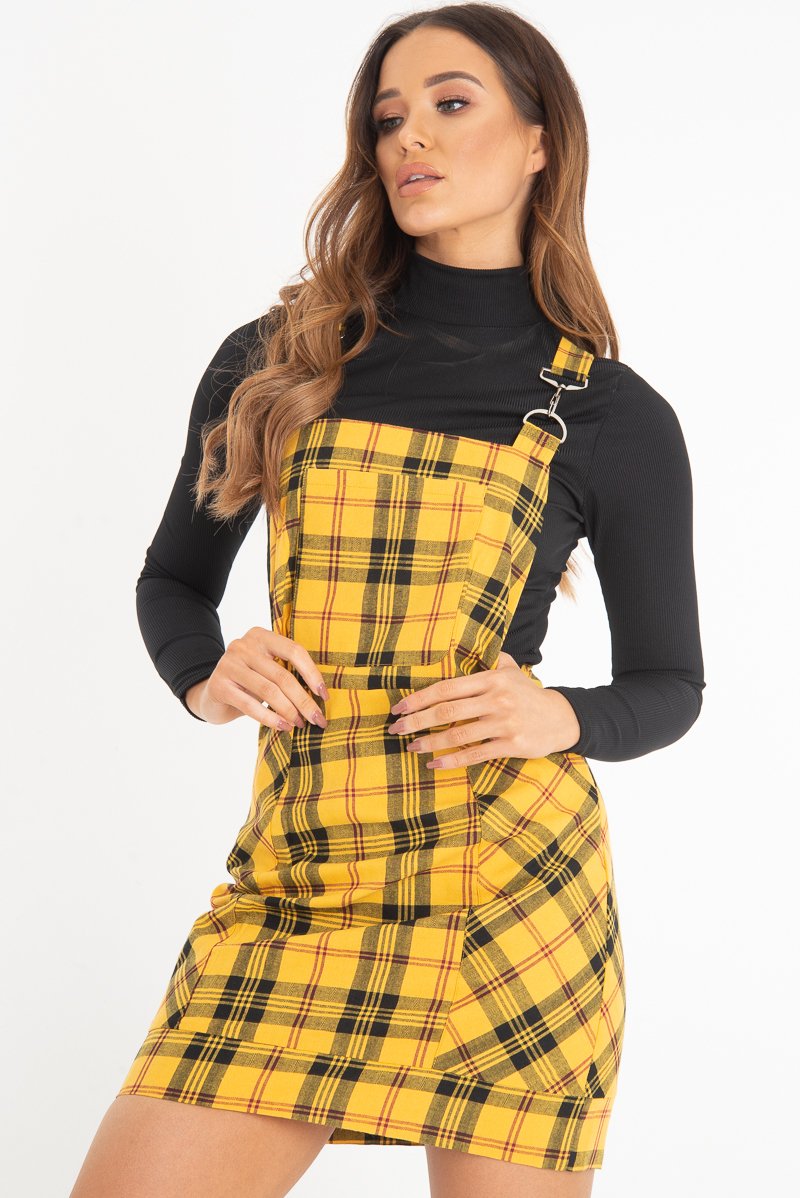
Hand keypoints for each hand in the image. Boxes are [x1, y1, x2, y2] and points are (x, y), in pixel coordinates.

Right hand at [184, 628, 328, 728]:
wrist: (211, 695)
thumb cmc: (249, 683)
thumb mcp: (267, 670)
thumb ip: (287, 672)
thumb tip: (321, 694)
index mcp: (260, 636)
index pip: (294, 651)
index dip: (312, 674)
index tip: (324, 695)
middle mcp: (243, 646)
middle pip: (282, 675)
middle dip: (304, 700)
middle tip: (317, 718)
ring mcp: (228, 664)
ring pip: (268, 691)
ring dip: (289, 711)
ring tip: (300, 724)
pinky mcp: (219, 685)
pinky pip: (250, 705)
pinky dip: (270, 718)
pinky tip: (283, 727)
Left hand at [386, 650, 580, 768]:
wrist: (561, 718)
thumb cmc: (528, 694)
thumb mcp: (511, 670)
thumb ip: (489, 659)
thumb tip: (466, 645)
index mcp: (491, 679)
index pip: (447, 688)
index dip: (420, 698)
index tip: (399, 707)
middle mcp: (495, 699)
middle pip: (447, 711)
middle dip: (416, 721)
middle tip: (395, 728)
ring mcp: (503, 723)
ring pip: (457, 735)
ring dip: (430, 742)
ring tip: (411, 747)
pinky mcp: (511, 744)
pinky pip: (474, 754)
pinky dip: (451, 761)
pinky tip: (433, 764)